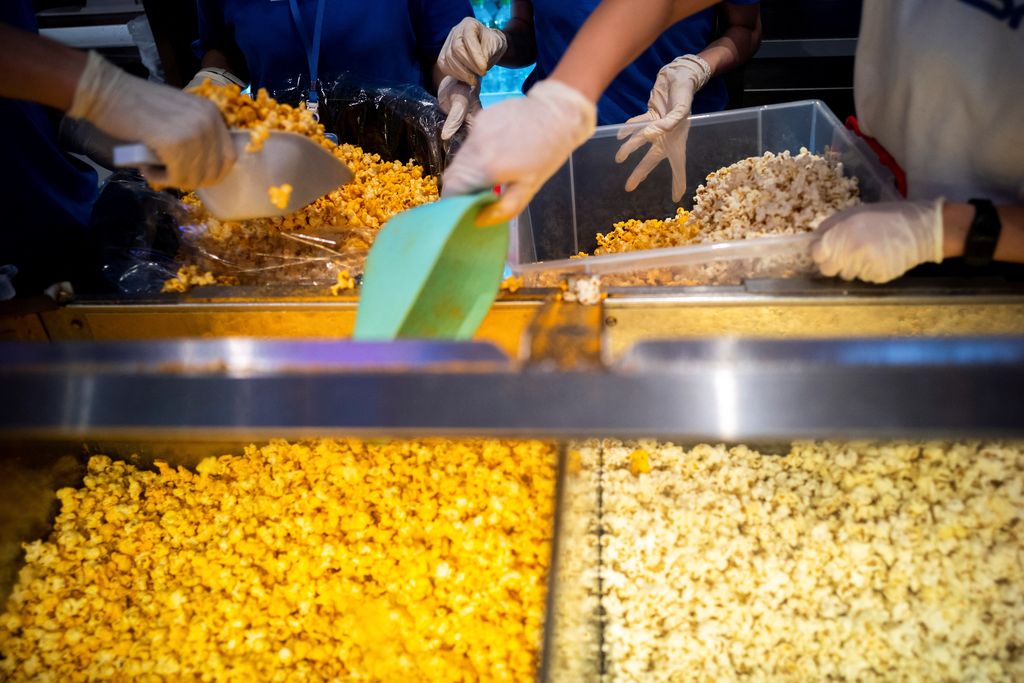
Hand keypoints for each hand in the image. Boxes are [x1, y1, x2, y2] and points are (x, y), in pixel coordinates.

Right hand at [67, 51, 234, 188]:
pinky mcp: (175, 144)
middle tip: (172, 176)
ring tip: (155, 170)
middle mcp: (208, 121)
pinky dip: (162, 179)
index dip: (214, 172)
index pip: (229, 155)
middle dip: (194, 180)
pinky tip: (147, 169)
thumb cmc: (137, 104)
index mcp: (212, 112)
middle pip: (215, 169)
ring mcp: (193, 132)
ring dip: (176, 181)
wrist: (107, 91)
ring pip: (196, 176)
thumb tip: (206, 167)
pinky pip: (177, 176)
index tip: (195, 175)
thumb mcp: (179, 113)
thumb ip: (196, 133)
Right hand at [437, 16, 507, 86]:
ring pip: (448, 58)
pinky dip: (455, 74)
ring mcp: (448, 42)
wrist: (487, 48)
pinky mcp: (444, 54)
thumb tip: (480, 66)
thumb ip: (488, 53)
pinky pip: (444, 65)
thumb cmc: (492, 44)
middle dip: (469, 65)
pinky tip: (466, 78)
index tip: (484, 69)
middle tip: (482, 74)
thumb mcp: (496, 45)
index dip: (475, 55)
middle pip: (456, 48)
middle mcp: (456, 31)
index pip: (468, 38)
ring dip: (462, 73)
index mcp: (469, 24)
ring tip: (475, 80)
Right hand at [441, 79, 595, 225]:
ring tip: (491, 171)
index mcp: (487, 167)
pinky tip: (497, 150)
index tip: (464, 208)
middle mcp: (476, 147)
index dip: (454, 202)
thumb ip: (504, 207)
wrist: (557, 112)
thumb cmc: (547, 153)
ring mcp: (476, 130)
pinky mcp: (480, 118)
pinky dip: (477, 152)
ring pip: (460, 158)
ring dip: (469, 169)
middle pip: (453, 174)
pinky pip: (471, 142)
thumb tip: (480, 220)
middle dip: (461, 187)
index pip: (452, 189)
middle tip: (479, 194)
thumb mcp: (530, 187)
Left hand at [615, 55, 710, 202]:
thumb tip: (652, 132)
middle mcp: (667, 137)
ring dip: (629, 149)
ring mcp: (657, 127)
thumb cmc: (684, 93)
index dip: (677, 181)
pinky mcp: (650, 116)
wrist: (680, 76)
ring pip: (641, 142)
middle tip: (629, 187)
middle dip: (640, 174)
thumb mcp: (681, 108)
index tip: (676, 198)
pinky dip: (628, 129)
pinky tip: (619, 135)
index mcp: (677, 139)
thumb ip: (669, 122)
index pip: (677, 165)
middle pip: (651, 159)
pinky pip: (637, 125)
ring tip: (618, 158)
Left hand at [811, 199, 944, 282]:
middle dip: (833, 262)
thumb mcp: (855, 213)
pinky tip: (879, 257)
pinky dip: (867, 270)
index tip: (826, 249)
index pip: (817, 254)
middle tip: (847, 252)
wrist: (923, 228)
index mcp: (844, 233)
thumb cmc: (887, 216)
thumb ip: (832, 226)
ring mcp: (865, 266)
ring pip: (845, 274)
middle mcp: (852, 251)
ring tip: (868, 251)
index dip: (820, 252)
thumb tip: (815, 240)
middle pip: (828, 269)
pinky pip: (863, 278)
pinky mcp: (877, 277)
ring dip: (851, 266)